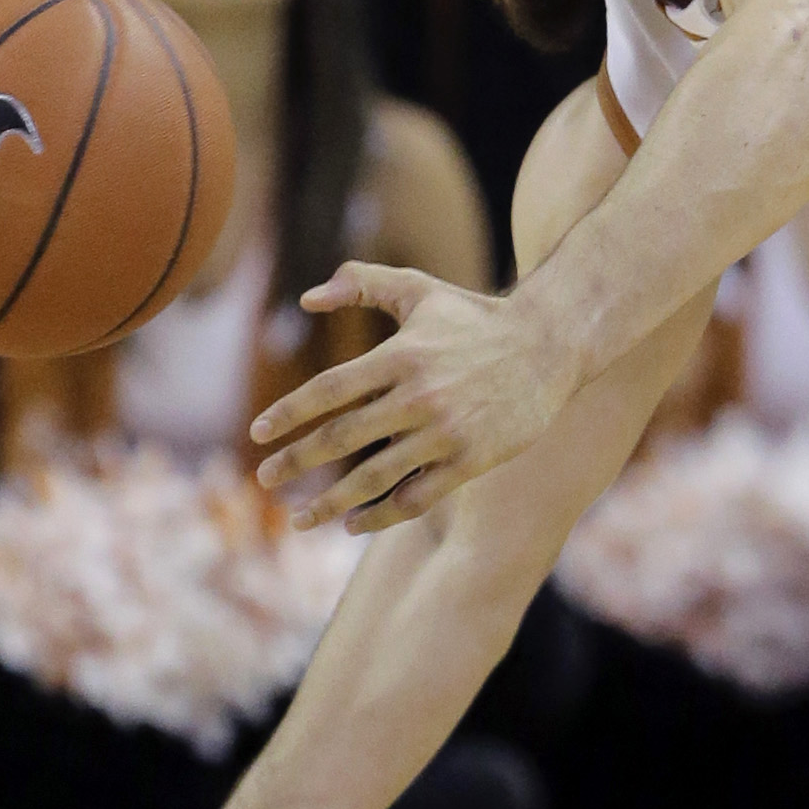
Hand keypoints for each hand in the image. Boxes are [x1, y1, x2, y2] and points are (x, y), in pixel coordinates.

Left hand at [248, 265, 576, 530]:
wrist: (550, 345)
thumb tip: (305, 299)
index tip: (258, 434)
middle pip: (342, 437)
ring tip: (299, 518)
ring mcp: (446, 431)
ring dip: (329, 502)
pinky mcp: (471, 459)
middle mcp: (419, 395)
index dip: (289, 414)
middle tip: (263, 478)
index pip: (329, 390)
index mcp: (401, 355)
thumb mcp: (420, 290)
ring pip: (374, 477)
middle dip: (296, 461)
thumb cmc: (477, 317)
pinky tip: (354, 524)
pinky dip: (380, 516)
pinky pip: (416, 498)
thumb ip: (362, 284)